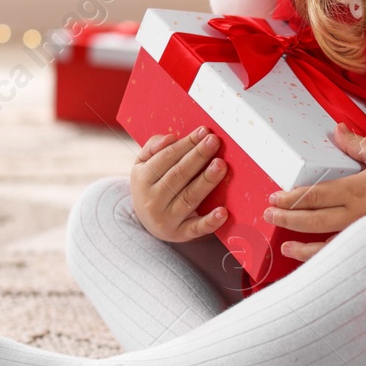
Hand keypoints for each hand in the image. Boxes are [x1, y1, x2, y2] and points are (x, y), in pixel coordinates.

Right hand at [128, 125, 228, 243]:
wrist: (147, 221)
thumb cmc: (151, 185)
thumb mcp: (143, 165)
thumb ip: (154, 148)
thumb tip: (170, 138)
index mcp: (142, 179)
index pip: (167, 158)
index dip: (186, 144)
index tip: (204, 131)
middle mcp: (152, 200)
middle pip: (179, 175)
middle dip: (198, 156)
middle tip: (214, 141)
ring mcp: (166, 219)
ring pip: (189, 197)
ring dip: (206, 181)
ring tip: (221, 165)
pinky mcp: (180, 234)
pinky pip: (196, 229)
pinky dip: (210, 221)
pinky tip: (223, 212)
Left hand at [271, 122, 365, 261]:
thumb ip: (356, 144)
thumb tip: (337, 129)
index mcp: (356, 190)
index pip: (315, 196)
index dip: (291, 199)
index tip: (274, 197)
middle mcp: (355, 215)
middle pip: (312, 221)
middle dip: (286, 218)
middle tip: (268, 215)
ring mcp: (362, 234)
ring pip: (323, 246)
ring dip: (300, 245)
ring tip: (284, 243)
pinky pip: (342, 257)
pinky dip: (323, 260)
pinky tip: (311, 260)